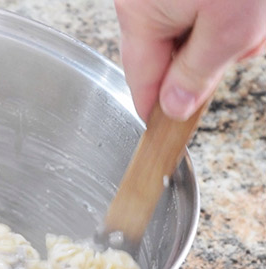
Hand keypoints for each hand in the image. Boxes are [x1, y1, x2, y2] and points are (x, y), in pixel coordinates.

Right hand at [114, 0, 265, 120]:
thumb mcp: (227, 29)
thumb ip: (196, 73)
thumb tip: (173, 106)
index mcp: (139, 16)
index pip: (141, 81)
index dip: (157, 110)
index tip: (169, 131)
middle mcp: (139, 2)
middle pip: (165, 56)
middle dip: (208, 59)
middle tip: (245, 47)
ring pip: (185, 33)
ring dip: (220, 34)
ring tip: (254, 18)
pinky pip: (191, 11)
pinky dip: (218, 14)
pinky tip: (245, 6)